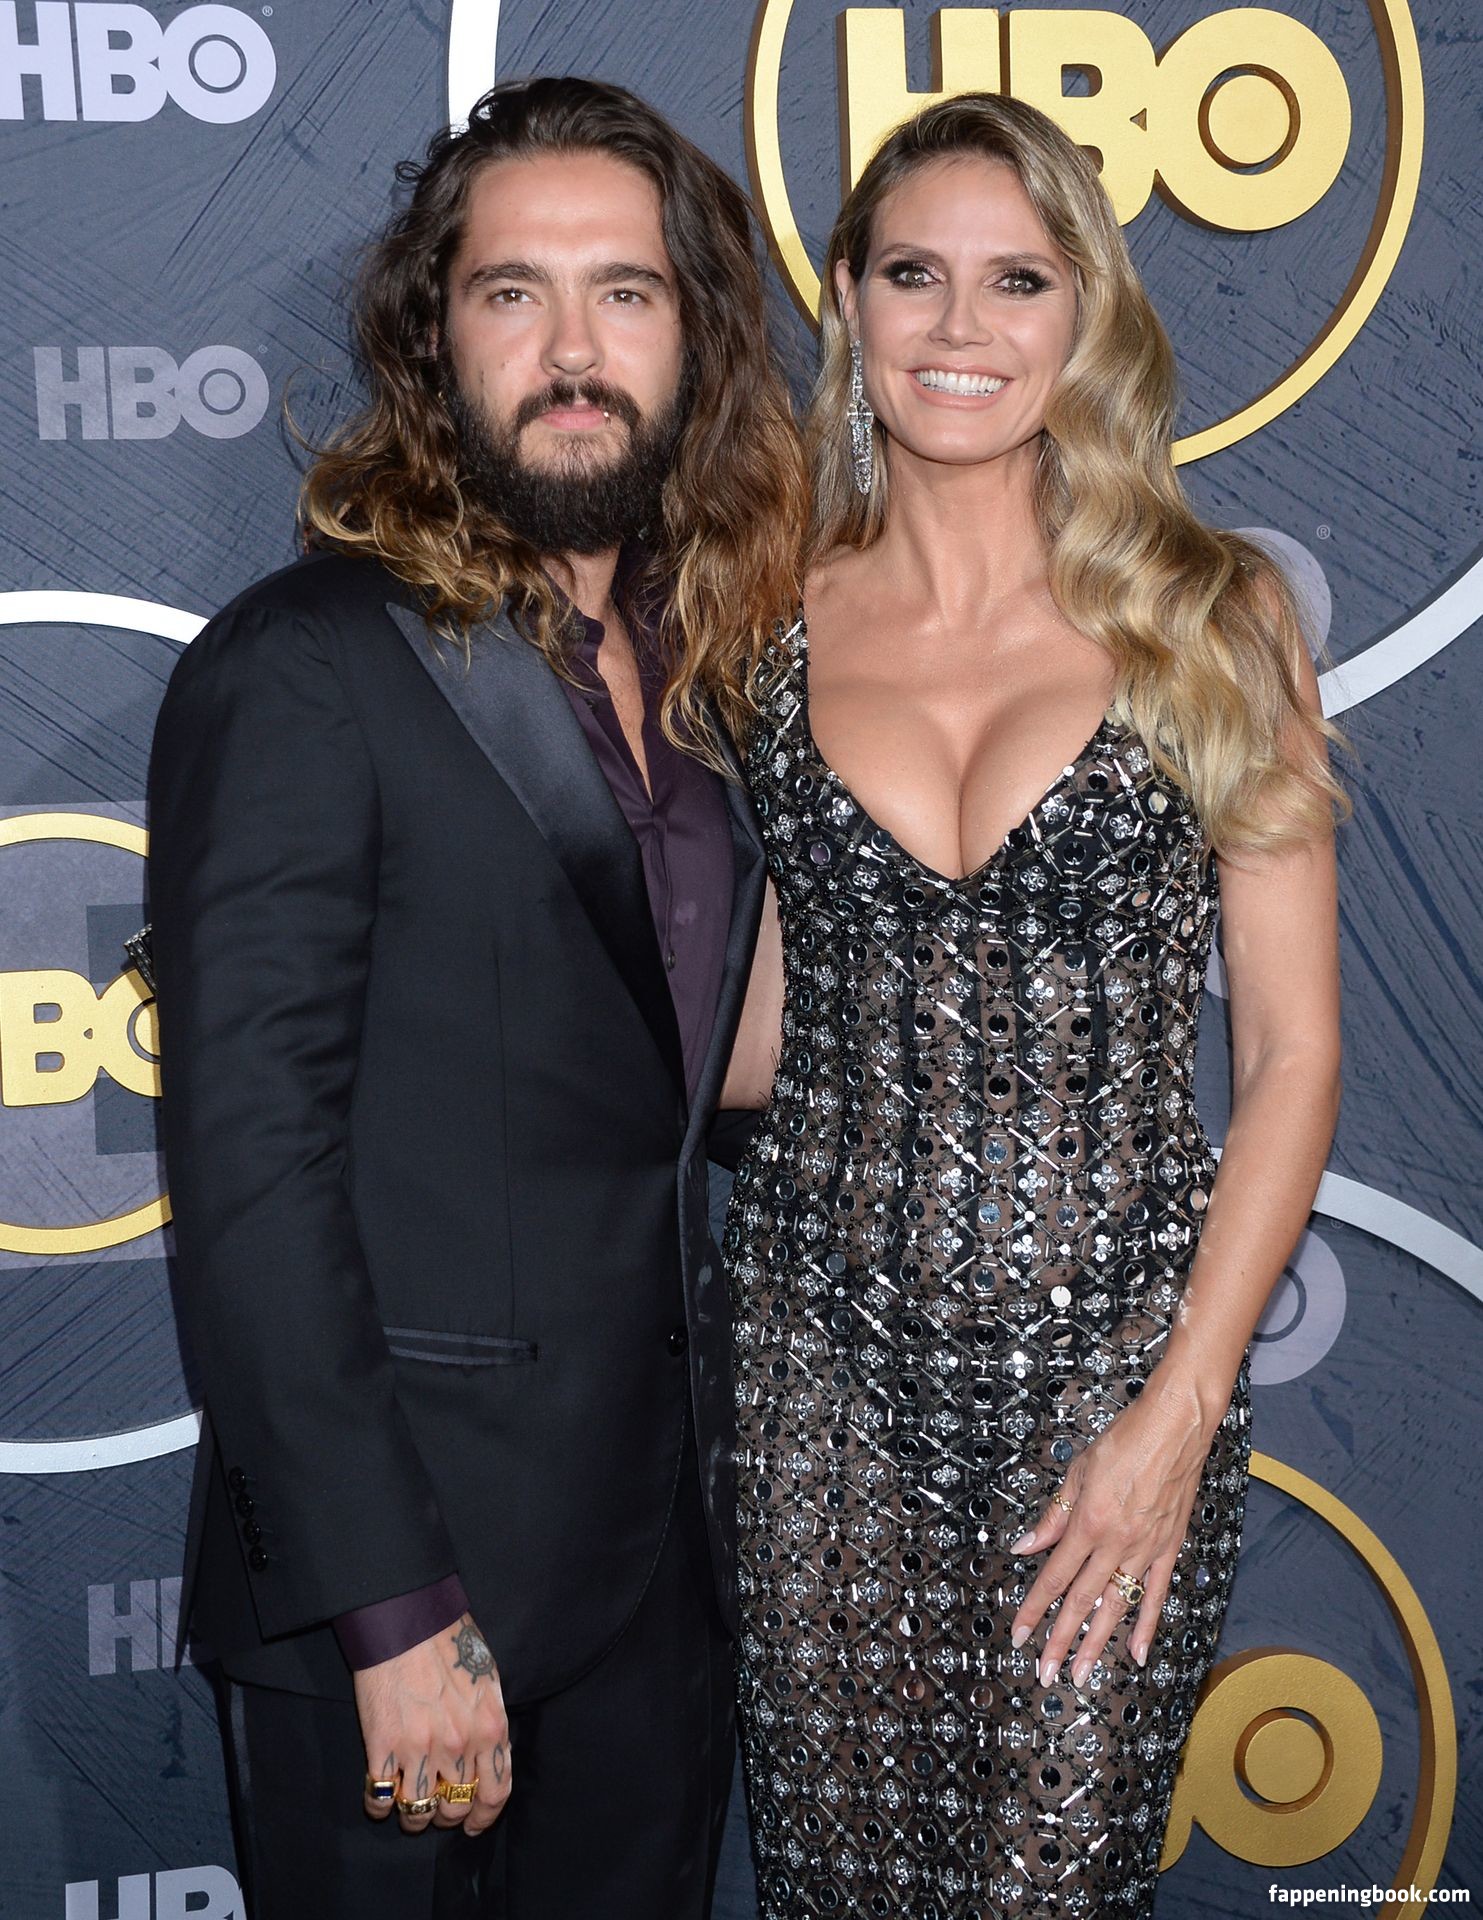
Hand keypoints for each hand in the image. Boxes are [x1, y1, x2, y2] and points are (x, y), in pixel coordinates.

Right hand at [355, 1612, 511, 1836]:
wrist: (408, 1620)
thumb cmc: (449, 1641)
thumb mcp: (487, 1680)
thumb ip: (488, 1722)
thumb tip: (487, 1752)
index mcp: (490, 1727)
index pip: (495, 1792)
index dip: (484, 1817)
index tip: (473, 1824)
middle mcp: (459, 1746)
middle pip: (456, 1807)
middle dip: (447, 1815)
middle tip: (438, 1809)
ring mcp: (420, 1750)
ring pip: (419, 1812)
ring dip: (414, 1818)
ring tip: (408, 1808)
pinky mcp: (384, 1748)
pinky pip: (380, 1799)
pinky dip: (380, 1806)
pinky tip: (381, 1797)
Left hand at [1007, 1368, 1216, 1687]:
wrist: (1176, 1427)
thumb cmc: (1125, 1441)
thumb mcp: (1078, 1471)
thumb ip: (1053, 1515)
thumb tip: (1025, 1546)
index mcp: (1088, 1522)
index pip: (1054, 1577)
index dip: (1034, 1609)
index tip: (1019, 1635)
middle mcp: (1116, 1543)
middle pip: (1082, 1601)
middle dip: (1060, 1640)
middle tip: (1044, 1672)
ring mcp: (1145, 1550)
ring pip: (1116, 1606)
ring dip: (1096, 1643)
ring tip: (1081, 1674)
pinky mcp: (1169, 1549)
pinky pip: (1155, 1595)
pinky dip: (1146, 1626)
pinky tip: (1136, 1654)